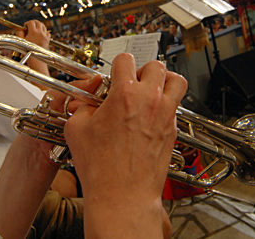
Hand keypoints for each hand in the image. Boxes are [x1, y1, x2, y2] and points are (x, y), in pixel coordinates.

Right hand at [16, 19, 49, 48]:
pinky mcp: (48, 39)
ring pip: (43, 26)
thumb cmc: (28, 50)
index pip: (31, 22)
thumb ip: (20, 33)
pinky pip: (47, 32)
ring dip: (39, 25)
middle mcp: (40, 33)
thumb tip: (21, 29)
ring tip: (35, 28)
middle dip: (33, 22)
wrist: (36, 58)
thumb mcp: (21, 41)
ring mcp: (45, 36)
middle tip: (30, 25)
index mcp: (33, 32)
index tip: (25, 26)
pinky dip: (44, 31)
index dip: (27, 23)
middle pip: (38, 22)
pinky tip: (40, 33)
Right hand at [65, 53, 186, 236]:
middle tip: (133, 82)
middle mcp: (149, 100)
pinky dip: (166, 104)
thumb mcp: (77, 130)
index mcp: (124, 94)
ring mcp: (165, 115)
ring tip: (152, 90)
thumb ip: (82, 108)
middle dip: (143, 70)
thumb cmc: (101, 168)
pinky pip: (176, 106)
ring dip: (164, 81)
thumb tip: (87, 103)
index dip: (117, 65)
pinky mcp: (172, 131)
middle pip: (156, 66)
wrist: (122, 196)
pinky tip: (151, 116)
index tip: (114, 74)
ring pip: (177, 81)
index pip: (125, 60)